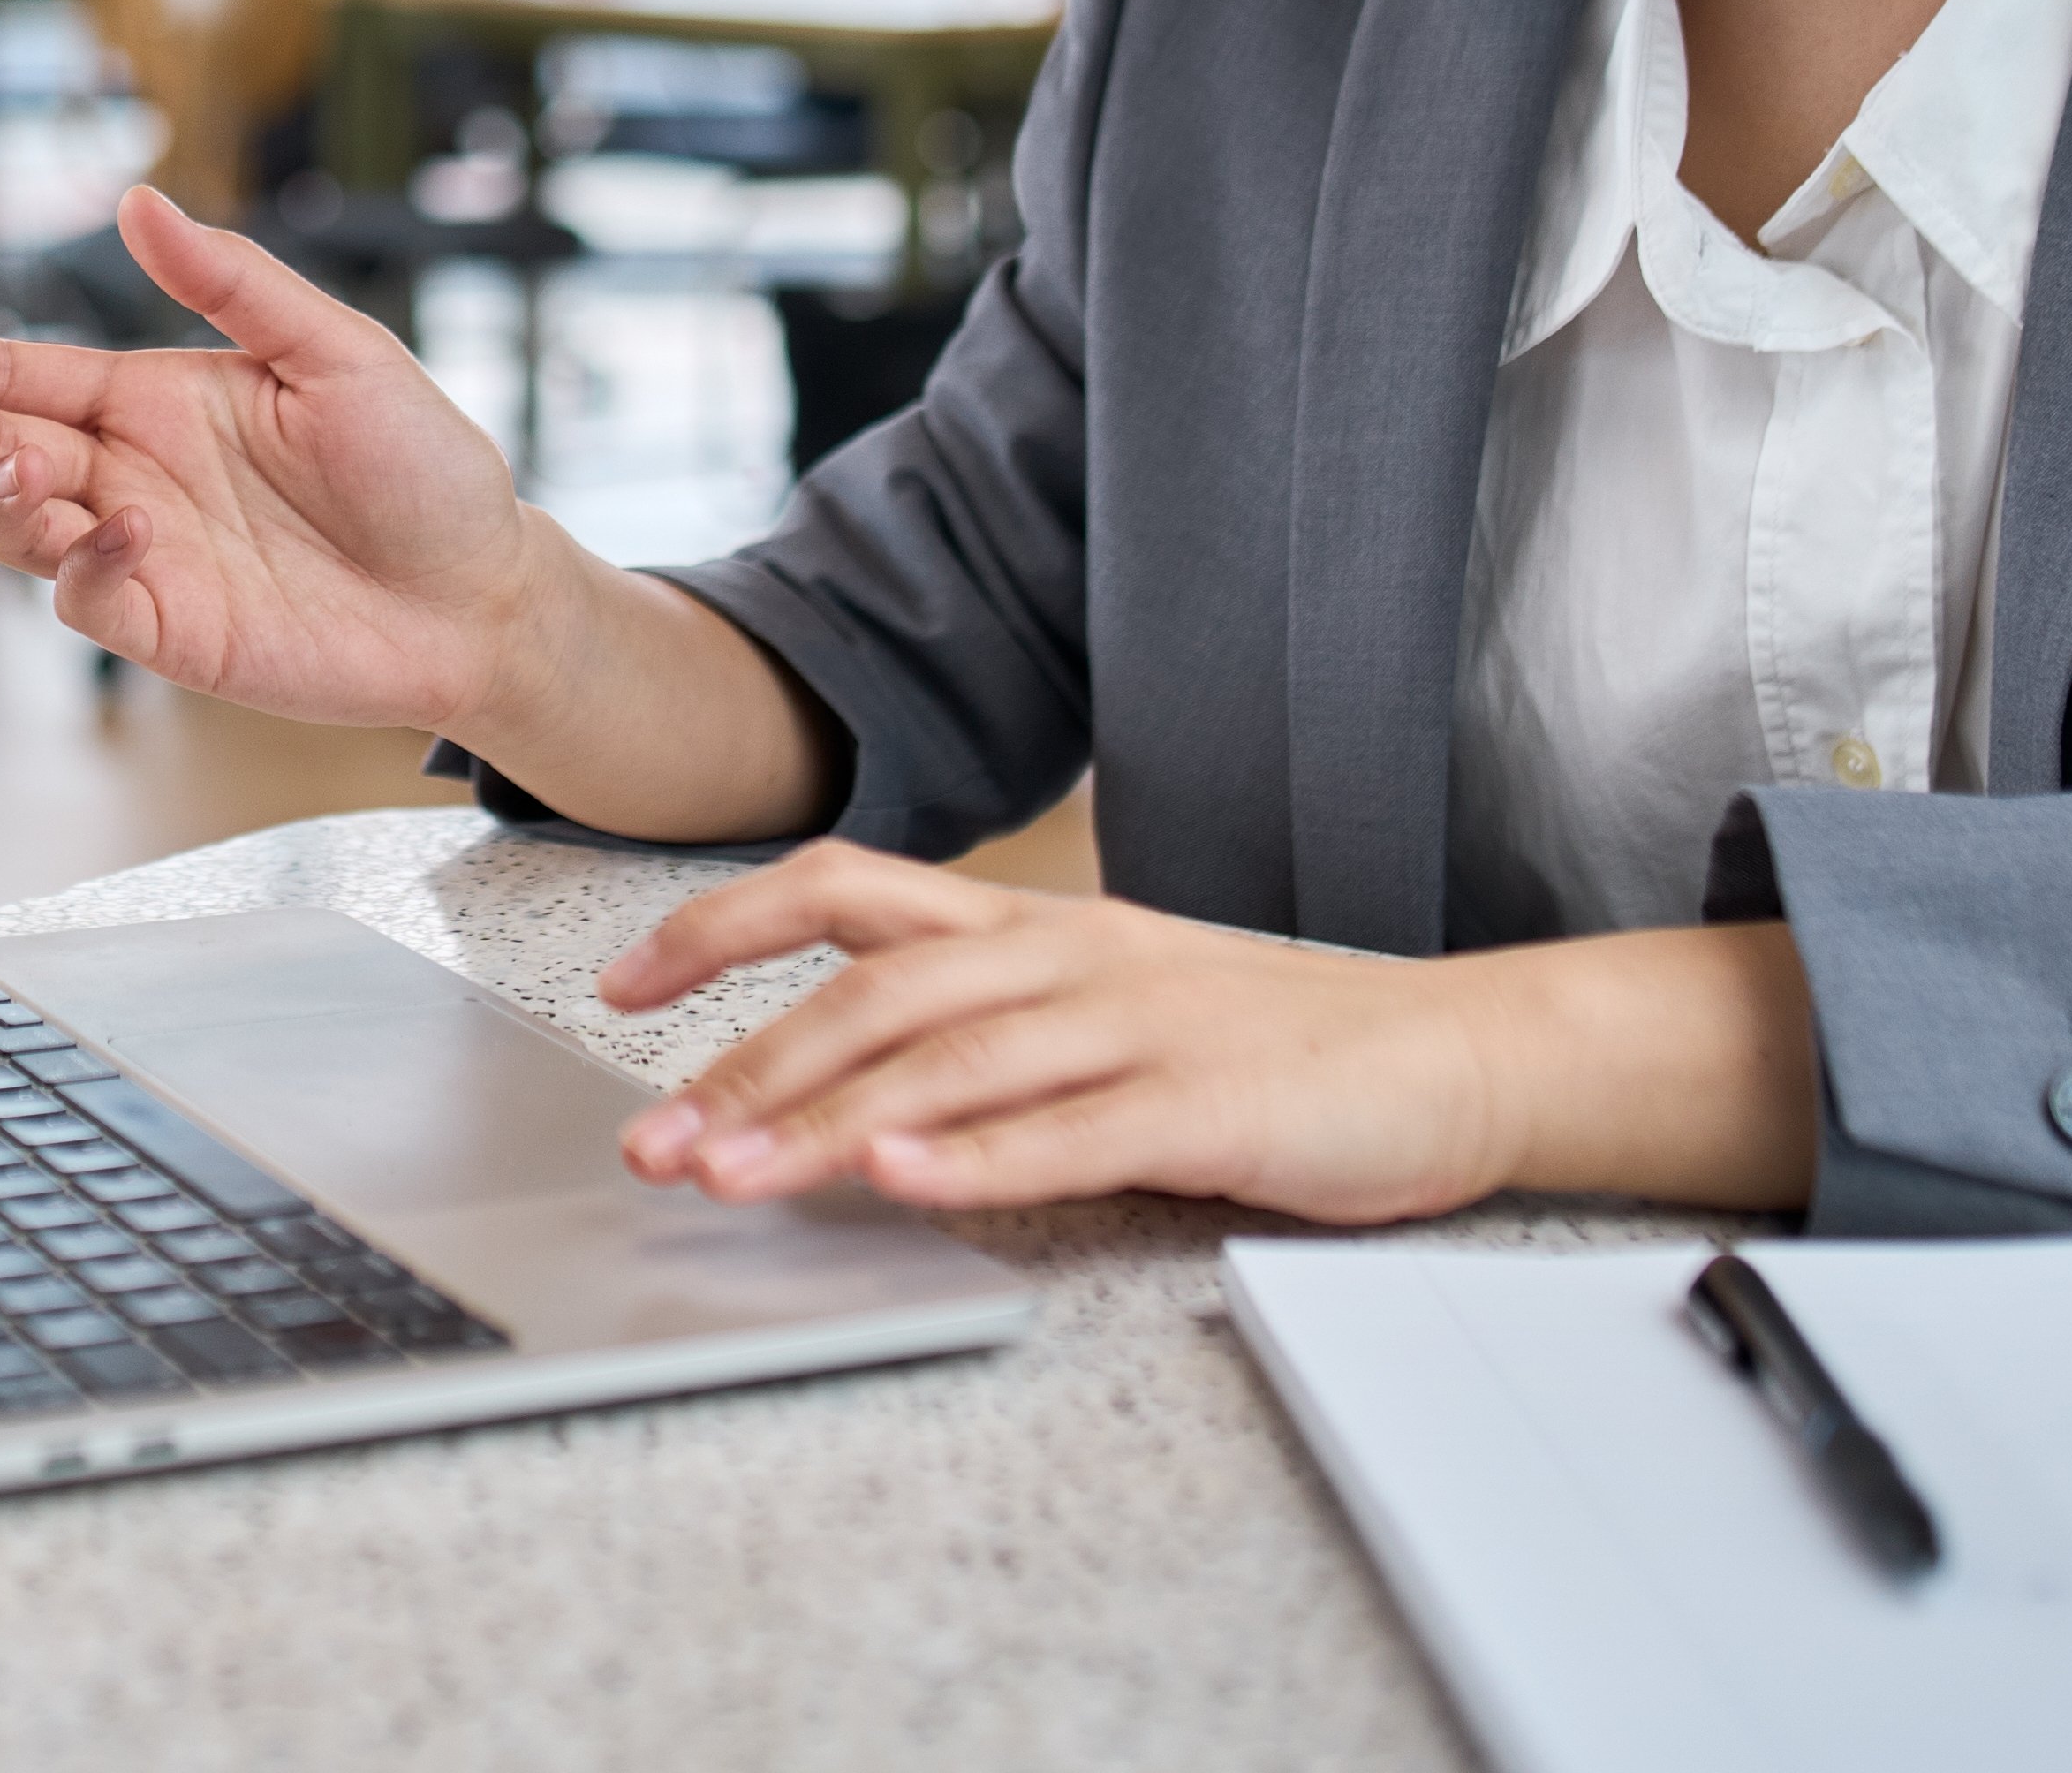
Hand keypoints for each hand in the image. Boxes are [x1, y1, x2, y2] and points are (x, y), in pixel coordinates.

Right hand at [0, 187, 550, 732]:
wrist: (485, 593)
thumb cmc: (423, 464)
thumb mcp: (338, 351)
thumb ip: (234, 283)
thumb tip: (136, 201)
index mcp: (149, 398)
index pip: (9, 366)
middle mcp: (125, 474)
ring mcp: (139, 556)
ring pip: (15, 526)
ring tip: (17, 465)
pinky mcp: (169, 631)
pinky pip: (88, 603)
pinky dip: (84, 568)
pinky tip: (120, 532)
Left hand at [602, 843, 1819, 1223]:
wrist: (1450, 1056)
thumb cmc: (1264, 1043)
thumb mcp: (1097, 1007)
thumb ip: (978, 1027)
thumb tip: (831, 1084)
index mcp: (1031, 925)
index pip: (841, 891)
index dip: (721, 926)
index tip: (621, 986)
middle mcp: (1066, 956)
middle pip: (870, 992)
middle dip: (745, 1068)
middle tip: (652, 1140)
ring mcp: (1136, 1023)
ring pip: (948, 1060)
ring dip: (826, 1121)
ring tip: (734, 1175)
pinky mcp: (1207, 1103)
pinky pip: (1071, 1129)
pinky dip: (976, 1157)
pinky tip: (901, 1181)